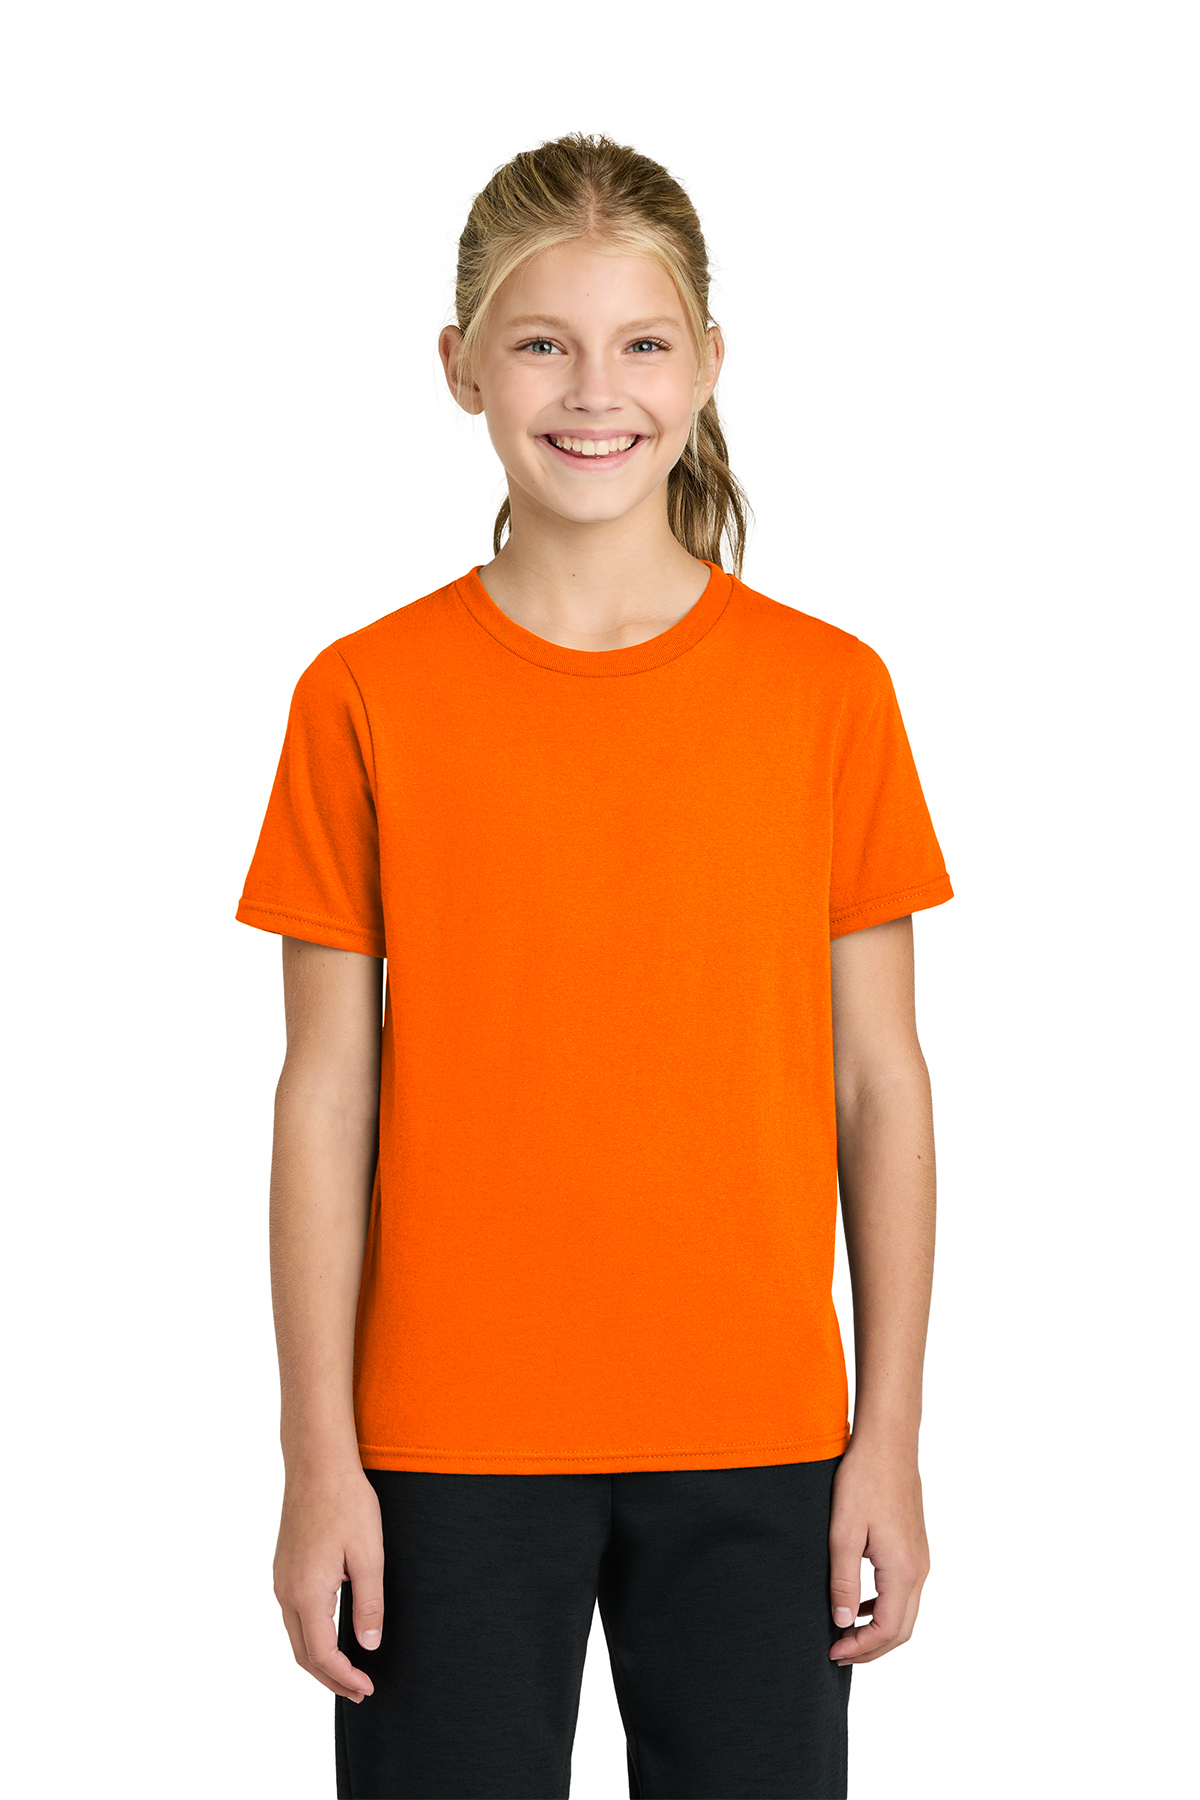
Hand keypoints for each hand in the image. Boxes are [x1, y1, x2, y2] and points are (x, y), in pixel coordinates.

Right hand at [273, 1463, 383, 1701]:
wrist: (317, 1465)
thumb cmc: (346, 1504)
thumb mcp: (369, 1555)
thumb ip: (369, 1604)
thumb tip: (369, 1645)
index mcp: (307, 1593)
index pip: (323, 1655)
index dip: (345, 1677)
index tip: (368, 1688)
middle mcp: (286, 1592)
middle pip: (303, 1654)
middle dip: (330, 1678)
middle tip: (359, 1691)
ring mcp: (281, 1580)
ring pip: (295, 1636)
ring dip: (319, 1660)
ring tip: (347, 1671)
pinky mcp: (283, 1568)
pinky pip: (292, 1616)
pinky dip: (310, 1637)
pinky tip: (330, 1635)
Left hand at [828, 1439, 929, 1665]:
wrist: (888, 1443)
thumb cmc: (863, 1481)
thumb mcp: (843, 1533)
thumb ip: (843, 1582)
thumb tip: (843, 1623)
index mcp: (902, 1570)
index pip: (887, 1630)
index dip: (861, 1648)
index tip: (833, 1652)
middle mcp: (919, 1569)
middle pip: (902, 1629)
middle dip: (872, 1648)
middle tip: (838, 1652)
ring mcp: (920, 1558)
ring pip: (905, 1612)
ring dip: (878, 1629)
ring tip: (845, 1632)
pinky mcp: (915, 1547)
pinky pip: (904, 1591)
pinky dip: (884, 1607)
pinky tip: (859, 1602)